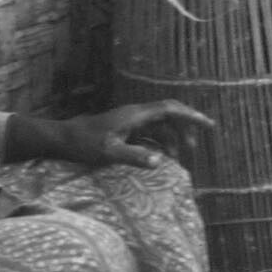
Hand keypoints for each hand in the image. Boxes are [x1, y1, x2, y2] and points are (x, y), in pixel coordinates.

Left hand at [52, 101, 213, 169]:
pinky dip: (159, 144)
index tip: (207, 125)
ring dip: (172, 140)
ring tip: (178, 160)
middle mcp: (135, 115)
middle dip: (185, 128)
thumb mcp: (108, 153)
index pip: (169, 110)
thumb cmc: (83, 144)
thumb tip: (159, 161)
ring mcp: (130, 122)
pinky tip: (161, 159)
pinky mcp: (125, 131)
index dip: (190, 116)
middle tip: (196, 147)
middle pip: (169, 116)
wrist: (63, 140)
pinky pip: (150, 134)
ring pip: (160, 126)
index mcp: (135, 115)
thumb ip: (133, 156)